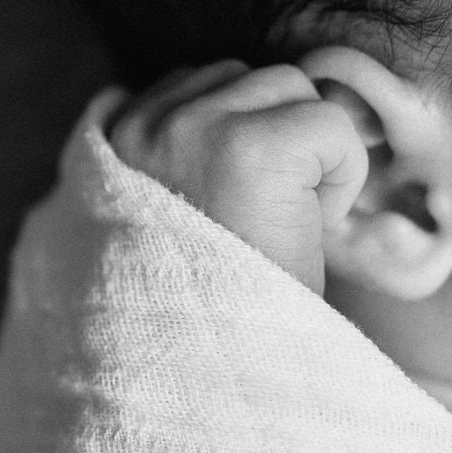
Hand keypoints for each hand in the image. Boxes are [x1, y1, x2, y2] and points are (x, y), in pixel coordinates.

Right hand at [108, 60, 366, 292]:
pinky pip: (330, 124)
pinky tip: (304, 228)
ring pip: (294, 88)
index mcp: (111, 141)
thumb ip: (171, 150)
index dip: (244, 138)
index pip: (204, 83)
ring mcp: (192, 129)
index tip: (234, 206)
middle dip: (279, 137)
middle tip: (260, 219)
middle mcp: (142, 126)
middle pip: (253, 78)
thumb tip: (207, 91)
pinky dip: (340, 177)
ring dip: (309, 154)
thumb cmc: (199, 305)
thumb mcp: (163, 215)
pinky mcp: (251, 147)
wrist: (212, 374)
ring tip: (278, 223)